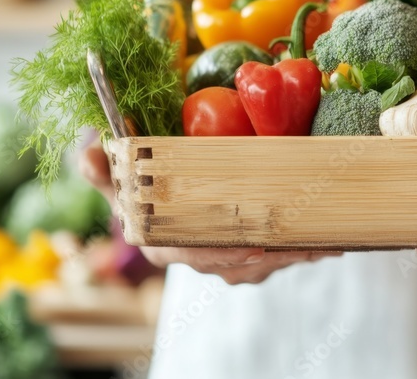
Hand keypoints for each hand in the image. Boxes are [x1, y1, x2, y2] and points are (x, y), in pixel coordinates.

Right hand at [78, 138, 339, 284]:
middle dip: (275, 257)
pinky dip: (301, 252)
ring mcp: (222, 263)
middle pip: (239, 264)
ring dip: (293, 256)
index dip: (226, 252)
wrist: (157, 210)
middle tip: (307, 245)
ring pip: (262, 265)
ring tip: (325, 244)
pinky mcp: (245, 259)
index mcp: (165, 245)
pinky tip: (329, 245)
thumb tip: (87, 152)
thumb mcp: (118, 182)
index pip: (196, 254)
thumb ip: (102, 169)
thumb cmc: (139, 194)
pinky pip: (275, 259)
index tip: (256, 244)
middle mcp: (196, 259)